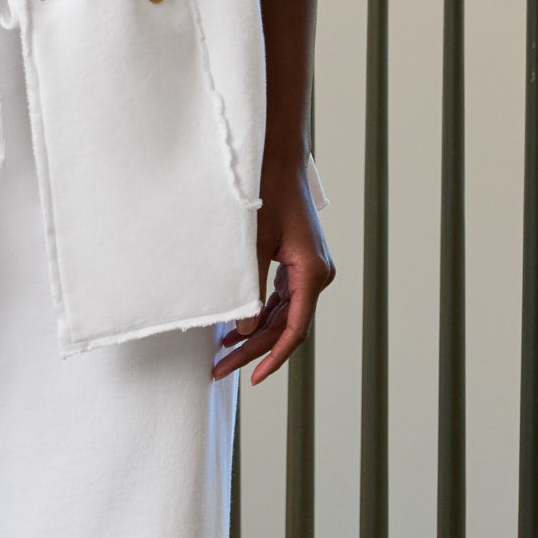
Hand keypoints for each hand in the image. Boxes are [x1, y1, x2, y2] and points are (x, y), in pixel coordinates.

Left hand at [213, 149, 333, 384]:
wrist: (279, 160)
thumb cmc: (268, 194)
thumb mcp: (254, 244)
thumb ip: (249, 289)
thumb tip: (241, 331)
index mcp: (313, 273)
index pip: (294, 329)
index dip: (273, 357)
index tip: (253, 377)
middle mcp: (317, 275)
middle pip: (286, 326)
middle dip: (253, 349)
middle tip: (220, 369)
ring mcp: (309, 270)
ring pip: (284, 315)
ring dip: (255, 334)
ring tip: (222, 353)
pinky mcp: (298, 264)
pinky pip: (282, 299)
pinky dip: (260, 314)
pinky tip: (236, 327)